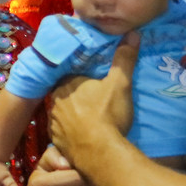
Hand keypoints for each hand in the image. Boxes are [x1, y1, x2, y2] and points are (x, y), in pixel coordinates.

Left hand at [47, 34, 137, 156]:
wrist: (100, 152)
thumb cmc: (108, 115)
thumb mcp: (120, 84)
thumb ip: (124, 59)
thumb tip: (133, 33)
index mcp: (66, 83)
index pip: (71, 74)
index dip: (82, 77)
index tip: (92, 82)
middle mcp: (54, 100)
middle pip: (65, 93)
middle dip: (76, 95)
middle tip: (93, 100)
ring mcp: (53, 122)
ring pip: (62, 112)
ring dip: (72, 114)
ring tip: (89, 118)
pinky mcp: (55, 140)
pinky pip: (62, 131)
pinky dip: (70, 131)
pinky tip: (83, 134)